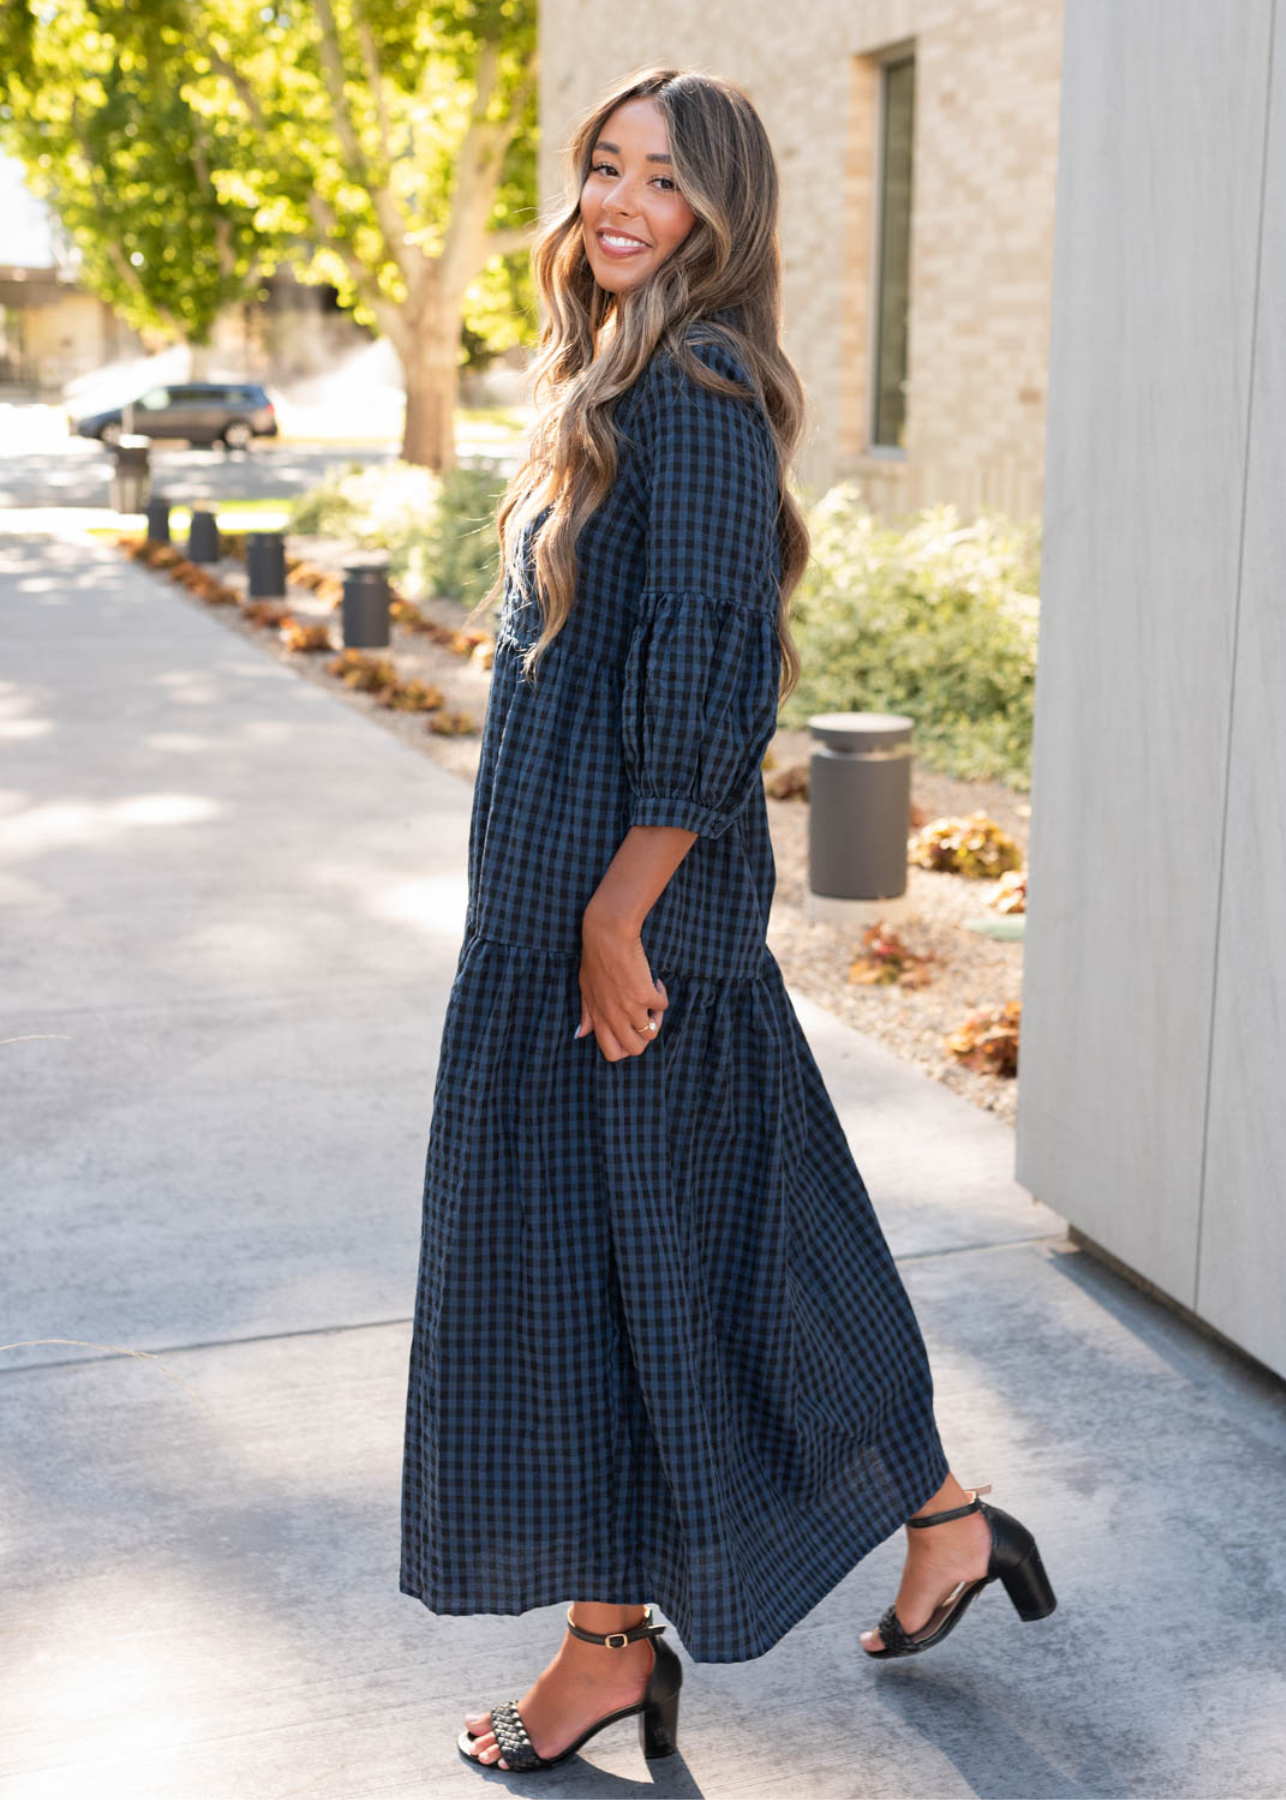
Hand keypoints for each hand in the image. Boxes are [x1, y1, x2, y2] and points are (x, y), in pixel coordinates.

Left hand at [575, 912, 667, 1060]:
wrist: (607, 935)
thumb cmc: (594, 958)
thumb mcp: (585, 988)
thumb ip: (586, 1014)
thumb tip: (581, 1034)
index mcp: (598, 1017)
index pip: (612, 1053)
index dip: (624, 1048)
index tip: (629, 1031)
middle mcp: (614, 1017)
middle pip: (636, 1049)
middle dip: (643, 1038)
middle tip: (644, 1018)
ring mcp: (630, 1008)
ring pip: (652, 1033)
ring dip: (656, 1016)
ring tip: (651, 998)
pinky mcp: (646, 994)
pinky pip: (663, 1006)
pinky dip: (662, 994)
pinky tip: (655, 981)